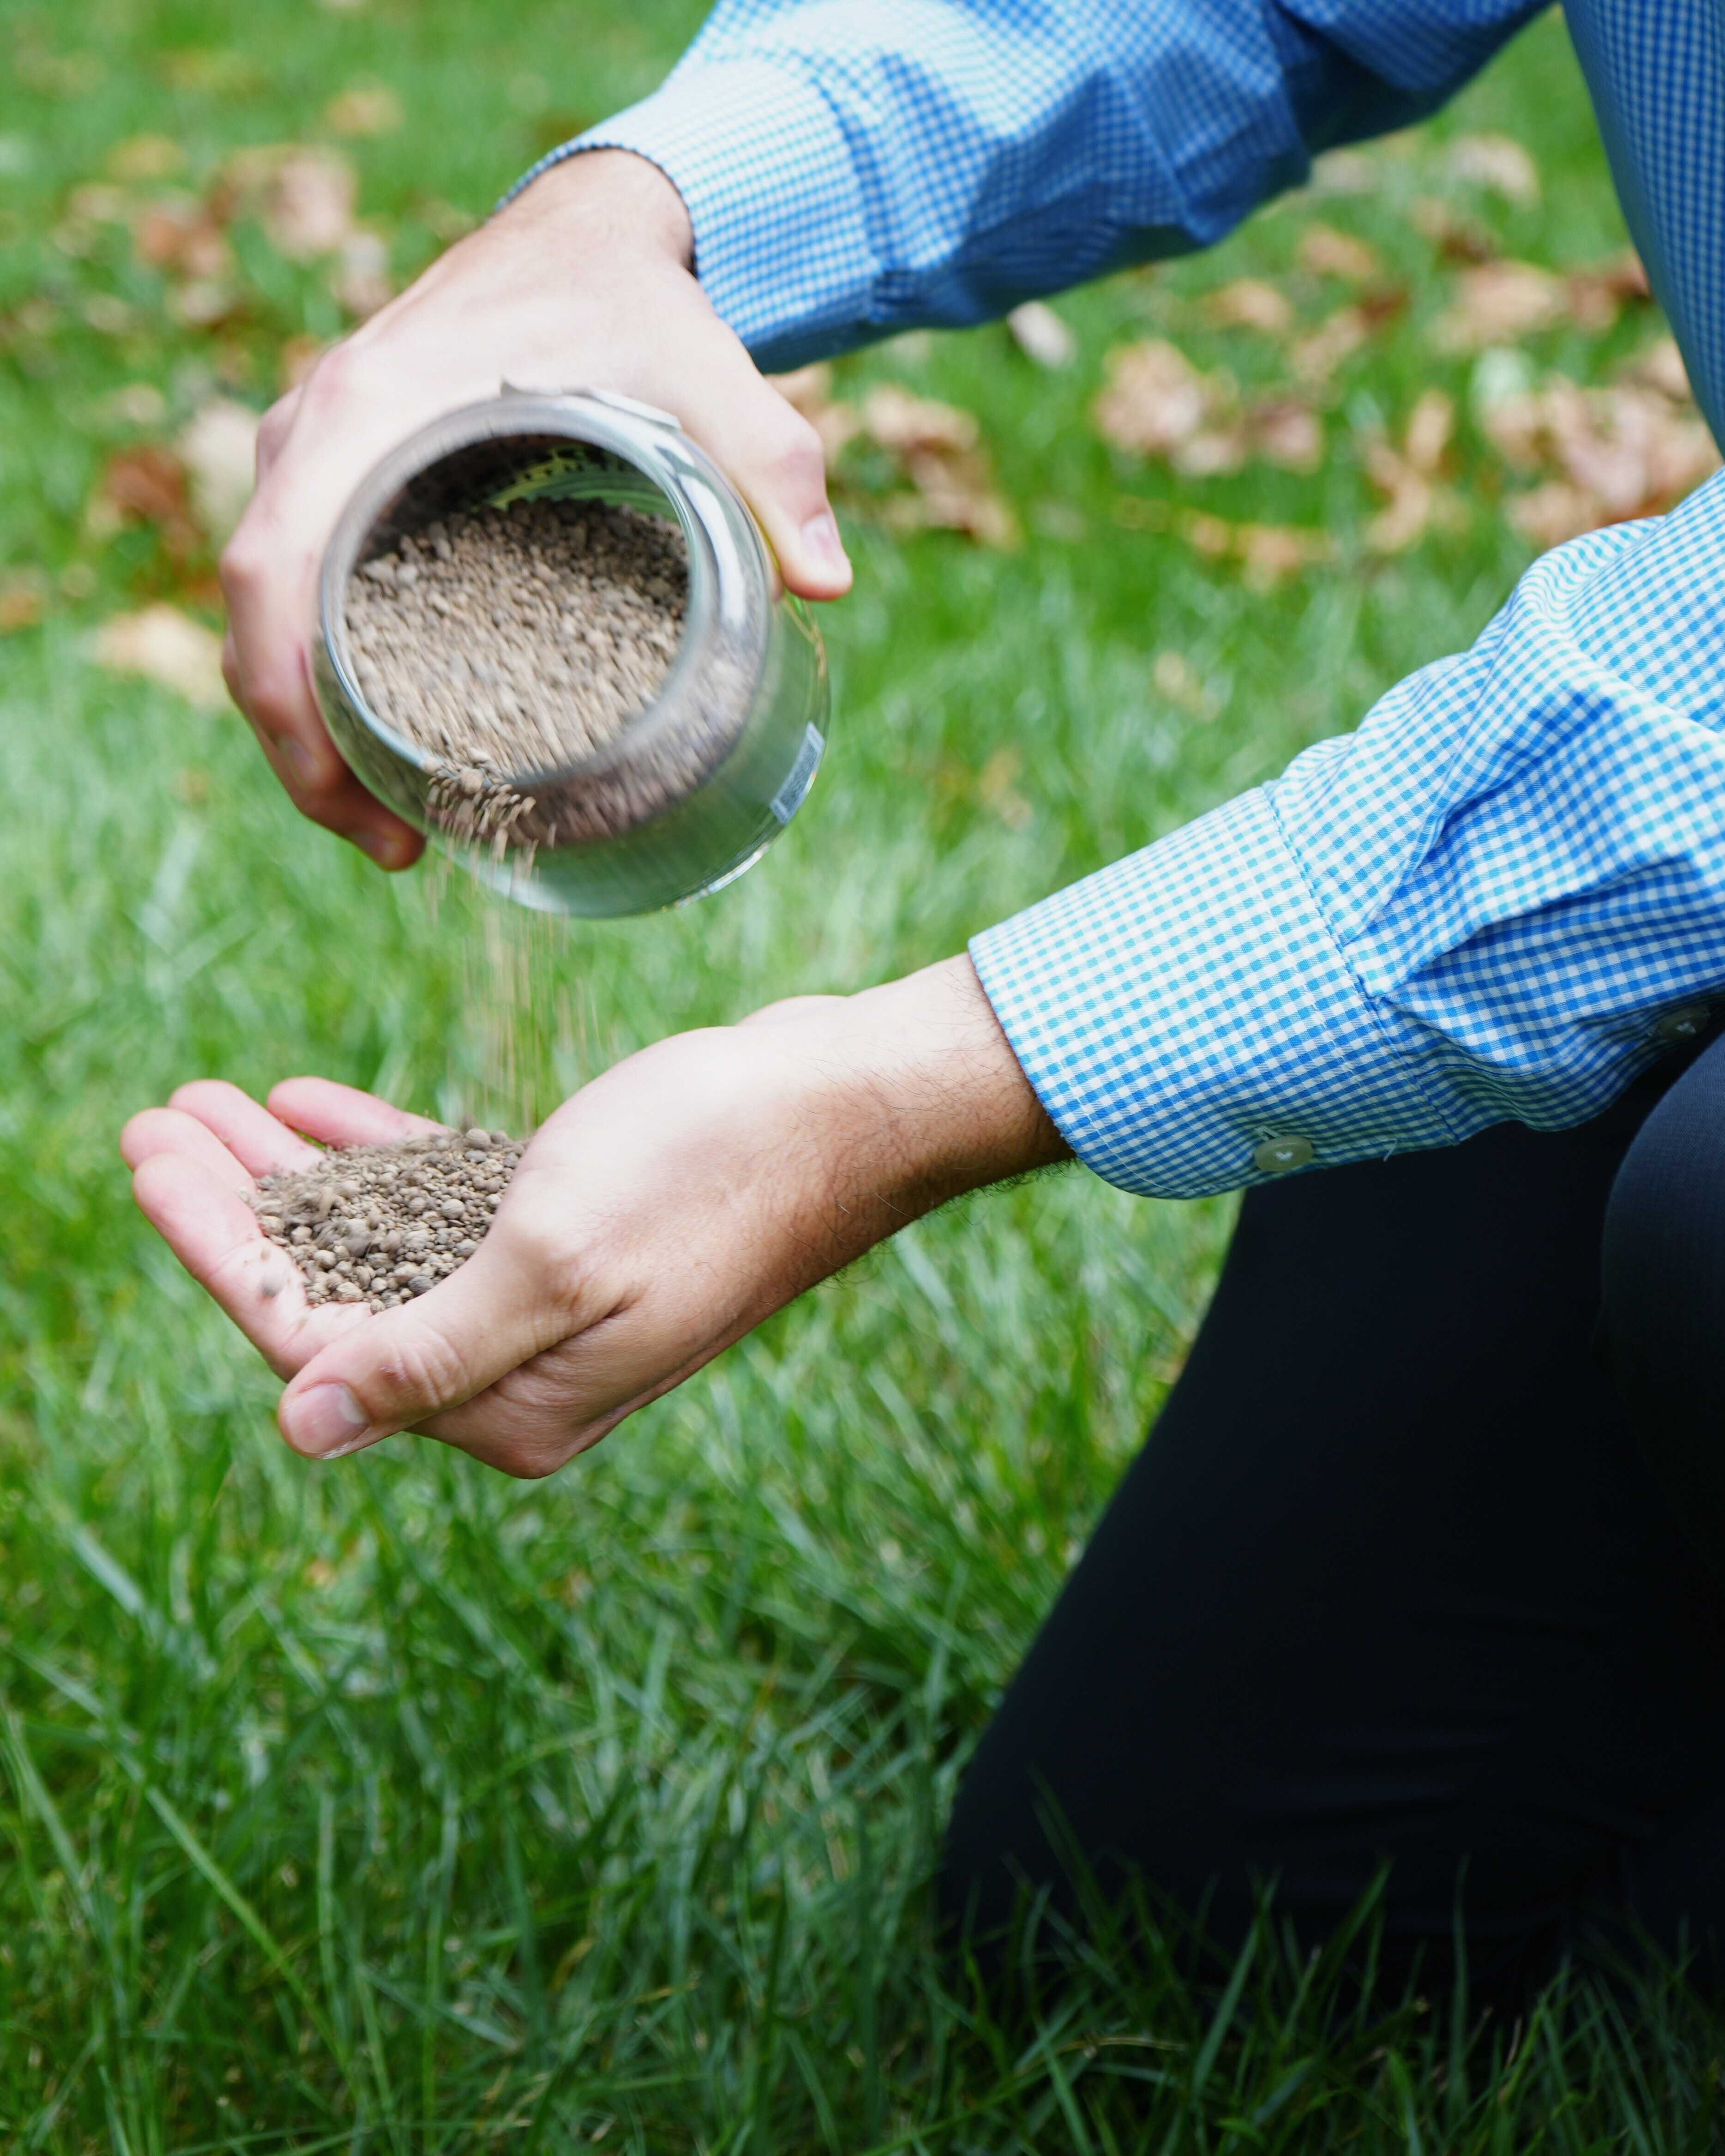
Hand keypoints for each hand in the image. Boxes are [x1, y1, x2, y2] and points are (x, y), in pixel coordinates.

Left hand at [120, 956, 1067, 1475]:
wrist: (847, 1110)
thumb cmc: (713, 1169)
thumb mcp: (558, 1258)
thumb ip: (427, 1350)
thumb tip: (303, 1429)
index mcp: (512, 1400)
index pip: (319, 1339)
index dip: (221, 1249)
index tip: (146, 1157)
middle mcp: (519, 1370)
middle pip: (335, 1292)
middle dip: (237, 1207)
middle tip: (150, 1120)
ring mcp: (546, 1304)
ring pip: (379, 1241)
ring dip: (292, 1174)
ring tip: (208, 1099)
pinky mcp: (569, 1238)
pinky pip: (441, 1205)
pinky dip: (377, 1155)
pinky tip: (312, 1105)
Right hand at [221, 149, 852, 868]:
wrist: (585, 232)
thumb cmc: (633, 301)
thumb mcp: (711, 372)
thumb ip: (771, 466)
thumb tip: (828, 584)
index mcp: (371, 412)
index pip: (272, 570)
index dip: (286, 699)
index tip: (345, 802)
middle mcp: (319, 434)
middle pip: (260, 617)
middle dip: (305, 752)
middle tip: (399, 853)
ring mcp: (320, 455)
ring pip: (275, 613)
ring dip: (316, 728)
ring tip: (403, 830)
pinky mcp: (344, 475)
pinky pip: (303, 588)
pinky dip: (333, 677)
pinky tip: (402, 749)